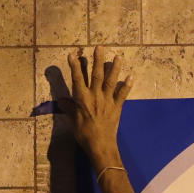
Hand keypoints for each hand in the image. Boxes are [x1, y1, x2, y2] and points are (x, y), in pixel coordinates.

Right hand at [61, 48, 132, 169]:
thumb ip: (68, 108)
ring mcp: (107, 100)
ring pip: (111, 81)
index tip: (73, 54)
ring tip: (118, 56)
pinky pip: (123, 94)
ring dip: (115, 68)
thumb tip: (61, 100)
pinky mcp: (117, 107)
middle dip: (98, 60)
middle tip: (100, 47)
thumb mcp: (73, 121)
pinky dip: (127, 85)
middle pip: (96, 75)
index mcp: (82, 99)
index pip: (77, 79)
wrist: (100, 145)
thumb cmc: (84, 134)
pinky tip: (131, 75)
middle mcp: (95, 96)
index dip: (75, 66)